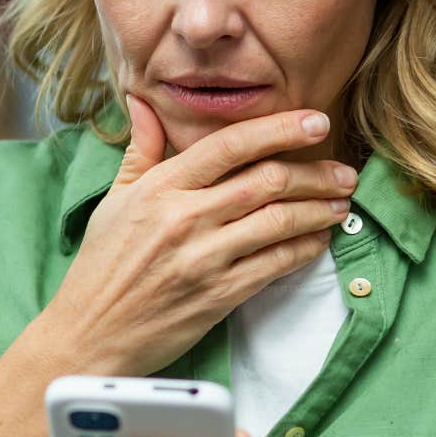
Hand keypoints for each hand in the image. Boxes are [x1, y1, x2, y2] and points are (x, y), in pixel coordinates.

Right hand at [42, 94, 357, 376]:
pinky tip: (318, 239)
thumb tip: (145, 103)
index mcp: (161, 188)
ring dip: (319, 209)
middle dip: (315, 172)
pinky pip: (275, 264)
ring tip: (341, 202)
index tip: (315, 122)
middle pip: (267, 180)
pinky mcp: (219, 296)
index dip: (279, 128)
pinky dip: (305, 249)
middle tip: (344, 170)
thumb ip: (141, 150)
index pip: (230, 145)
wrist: (91, 333)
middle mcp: (185, 218)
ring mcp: (204, 258)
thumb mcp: (115, 200)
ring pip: (279, 221)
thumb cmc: (102, 266)